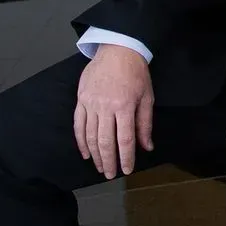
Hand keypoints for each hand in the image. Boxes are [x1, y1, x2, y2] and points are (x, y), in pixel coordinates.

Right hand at [73, 44, 153, 178]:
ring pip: (90, 136)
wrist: (118, 50)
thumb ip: (145, 123)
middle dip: (108, 161)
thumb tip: (147, 147)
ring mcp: (90, 104)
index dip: (126, 157)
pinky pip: (78, 125)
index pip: (125, 139)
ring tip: (99, 167)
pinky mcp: (80, 101)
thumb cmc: (136, 73)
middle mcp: (105, 107)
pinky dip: (81, 141)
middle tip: (109, 175)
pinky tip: (85, 153)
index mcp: (124, 106)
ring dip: (95, 154)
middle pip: (105, 141)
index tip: (126, 170)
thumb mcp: (147, 96)